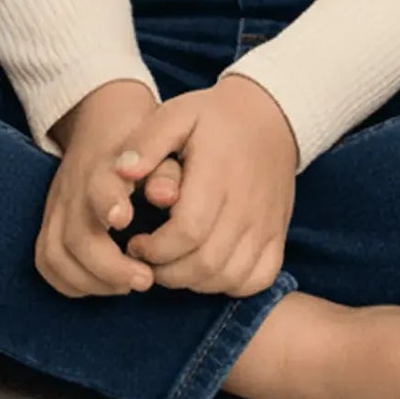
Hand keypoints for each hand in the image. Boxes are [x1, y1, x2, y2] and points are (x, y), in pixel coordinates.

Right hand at [35, 81, 184, 299]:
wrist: (103, 114)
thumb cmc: (143, 136)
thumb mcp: (164, 143)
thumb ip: (167, 173)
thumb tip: (166, 199)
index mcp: (105, 164)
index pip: (98, 188)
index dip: (109, 207)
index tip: (128, 225)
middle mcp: (75, 186)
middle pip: (76, 237)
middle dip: (110, 268)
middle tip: (146, 279)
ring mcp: (57, 203)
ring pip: (55, 253)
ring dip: (90, 281)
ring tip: (126, 286)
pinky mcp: (49, 218)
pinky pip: (45, 259)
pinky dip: (68, 281)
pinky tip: (100, 285)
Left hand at [112, 77, 297, 296]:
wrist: (269, 116)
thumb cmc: (213, 117)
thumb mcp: (176, 114)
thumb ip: (146, 142)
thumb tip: (122, 173)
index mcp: (218, 175)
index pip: (187, 232)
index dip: (155, 249)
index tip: (135, 243)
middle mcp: (246, 204)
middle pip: (206, 262)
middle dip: (166, 271)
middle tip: (147, 259)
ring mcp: (266, 223)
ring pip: (229, 276)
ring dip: (193, 281)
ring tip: (171, 264)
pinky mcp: (277, 234)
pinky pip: (257, 278)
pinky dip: (229, 285)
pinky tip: (206, 269)